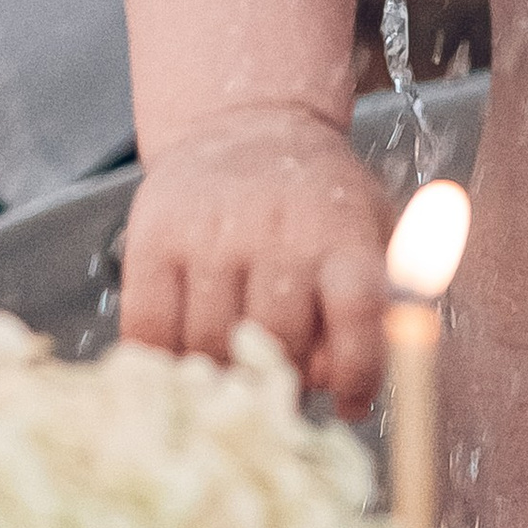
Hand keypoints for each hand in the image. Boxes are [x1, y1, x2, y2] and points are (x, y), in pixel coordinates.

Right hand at [119, 105, 392, 414]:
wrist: (244, 122)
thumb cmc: (316, 198)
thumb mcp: (369, 228)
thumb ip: (378, 305)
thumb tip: (353, 395)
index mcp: (338, 230)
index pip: (358, 313)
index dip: (358, 371)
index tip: (351, 404)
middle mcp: (275, 229)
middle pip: (276, 341)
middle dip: (281, 380)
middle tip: (278, 386)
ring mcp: (209, 233)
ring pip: (209, 347)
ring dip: (222, 377)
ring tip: (234, 370)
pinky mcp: (153, 237)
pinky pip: (148, 330)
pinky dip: (162, 362)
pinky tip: (183, 358)